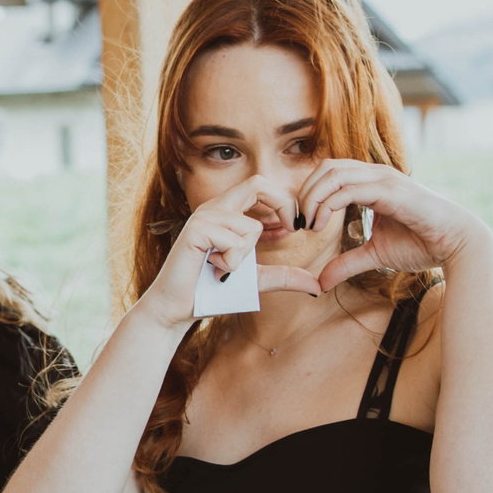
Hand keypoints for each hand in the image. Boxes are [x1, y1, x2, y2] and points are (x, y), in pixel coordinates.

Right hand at [136, 176, 324, 326]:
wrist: (176, 309)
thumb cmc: (211, 292)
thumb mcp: (256, 280)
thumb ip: (283, 275)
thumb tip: (316, 282)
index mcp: (226, 211)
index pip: (261, 185)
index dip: (284, 201)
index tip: (294, 228)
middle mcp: (214, 208)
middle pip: (258, 183)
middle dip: (282, 205)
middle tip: (290, 230)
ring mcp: (203, 217)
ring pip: (251, 226)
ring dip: (246, 257)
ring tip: (224, 270)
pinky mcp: (196, 231)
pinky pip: (234, 241)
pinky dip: (232, 264)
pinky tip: (214, 270)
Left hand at [299, 159, 492, 291]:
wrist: (456, 244)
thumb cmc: (422, 244)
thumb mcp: (374, 255)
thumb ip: (347, 263)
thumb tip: (320, 283)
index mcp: (372, 182)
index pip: (329, 173)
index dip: (309, 194)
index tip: (302, 223)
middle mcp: (377, 174)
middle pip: (326, 167)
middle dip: (306, 193)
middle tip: (300, 223)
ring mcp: (385, 179)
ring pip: (334, 174)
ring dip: (313, 198)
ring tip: (309, 224)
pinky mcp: (391, 191)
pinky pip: (350, 189)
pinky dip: (328, 204)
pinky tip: (322, 224)